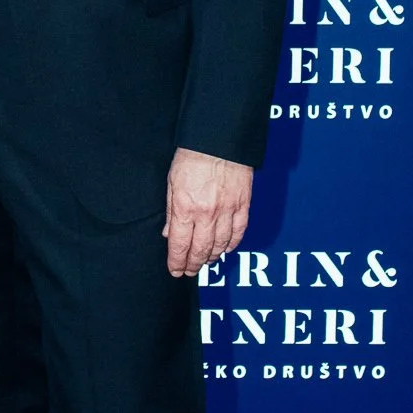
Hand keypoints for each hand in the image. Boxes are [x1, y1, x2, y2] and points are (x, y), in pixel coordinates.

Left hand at [163, 148, 251, 277]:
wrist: (219, 140)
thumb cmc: (192, 157)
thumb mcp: (171, 183)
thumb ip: (172, 211)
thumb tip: (169, 234)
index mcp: (186, 208)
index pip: (180, 245)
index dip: (177, 262)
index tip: (175, 270)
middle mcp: (207, 214)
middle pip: (200, 250)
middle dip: (193, 264)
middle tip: (189, 272)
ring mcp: (227, 211)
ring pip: (220, 245)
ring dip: (211, 257)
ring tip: (204, 261)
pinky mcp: (243, 205)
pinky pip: (238, 233)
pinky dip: (231, 244)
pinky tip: (225, 249)